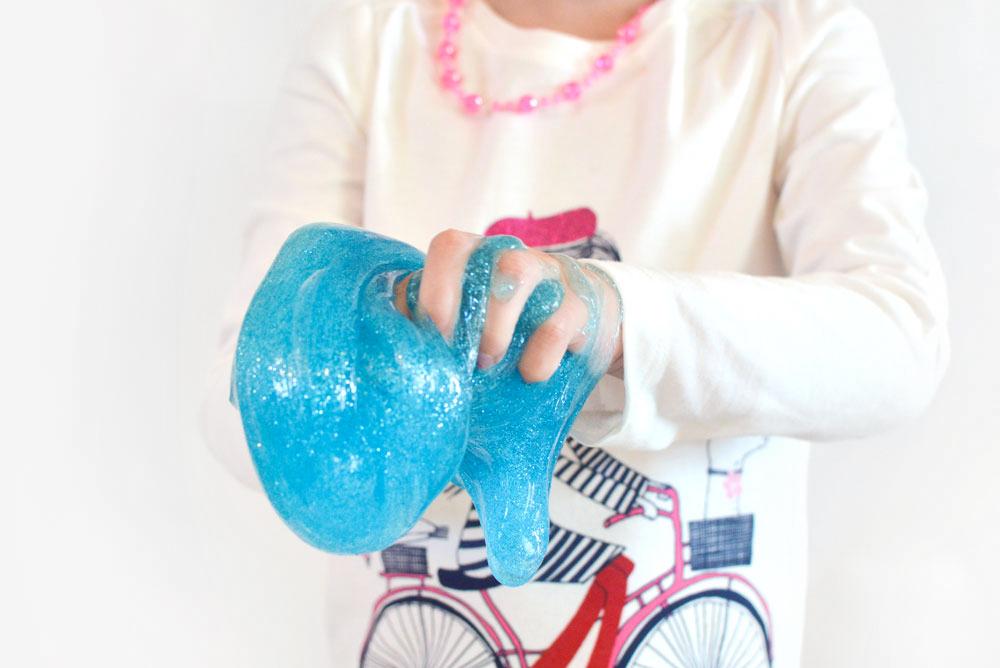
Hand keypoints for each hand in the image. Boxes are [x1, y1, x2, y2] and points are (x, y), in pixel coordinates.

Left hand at [394, 229, 622, 382]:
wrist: (580, 316)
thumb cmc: (506, 318)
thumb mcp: (472, 314)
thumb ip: (434, 320)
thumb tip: (389, 348)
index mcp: (478, 256)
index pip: (450, 246)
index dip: (435, 286)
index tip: (429, 332)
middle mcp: (513, 255)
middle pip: (491, 255)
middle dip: (469, 306)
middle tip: (462, 353)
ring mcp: (550, 274)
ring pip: (521, 272)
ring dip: (498, 325)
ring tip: (490, 362)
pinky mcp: (581, 302)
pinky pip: (561, 320)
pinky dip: (541, 354)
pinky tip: (531, 374)